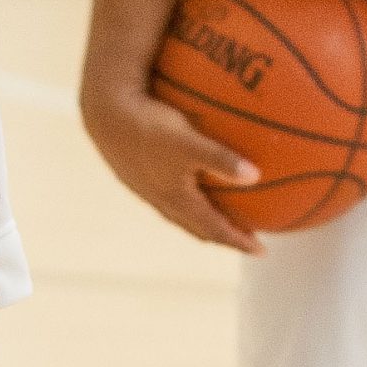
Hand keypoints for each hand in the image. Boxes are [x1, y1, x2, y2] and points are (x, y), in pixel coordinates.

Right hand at [84, 85, 261, 254]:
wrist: (105, 116)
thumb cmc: (149, 128)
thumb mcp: (189, 142)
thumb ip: (222, 158)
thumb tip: (256, 176)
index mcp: (177, 199)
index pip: (214, 229)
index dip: (238, 242)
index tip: (261, 251)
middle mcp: (162, 200)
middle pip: (198, 228)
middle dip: (223, 235)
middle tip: (245, 238)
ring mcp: (148, 189)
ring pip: (181, 214)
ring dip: (204, 219)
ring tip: (220, 215)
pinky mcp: (138, 175)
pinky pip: (170, 194)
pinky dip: (188, 198)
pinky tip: (189, 179)